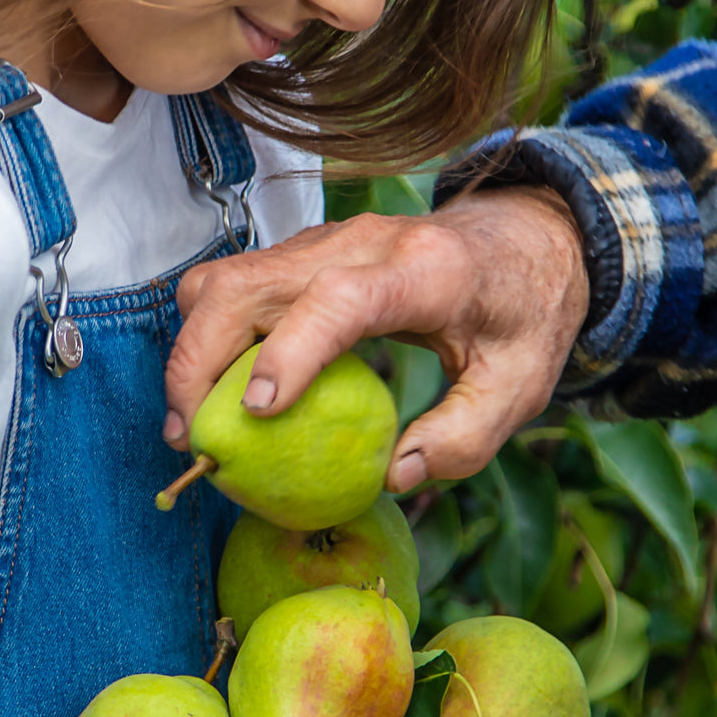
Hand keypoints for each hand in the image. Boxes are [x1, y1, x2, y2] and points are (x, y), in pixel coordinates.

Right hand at [163, 188, 588, 489]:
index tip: (258, 410)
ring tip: (193, 423)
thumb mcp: (521, 385)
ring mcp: (324, 241)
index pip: (339, 297)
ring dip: (192, 349)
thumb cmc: (523, 314)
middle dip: (200, 362)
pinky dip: (210, 338)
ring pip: (225, 279)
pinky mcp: (304, 254)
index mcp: (425, 271)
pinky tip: (219, 394)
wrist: (524, 238)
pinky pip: (234, 285)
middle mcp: (361, 243)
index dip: (291, 349)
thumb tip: (393, 477)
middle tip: (192, 440)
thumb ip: (466, 436)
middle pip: (249, 284)